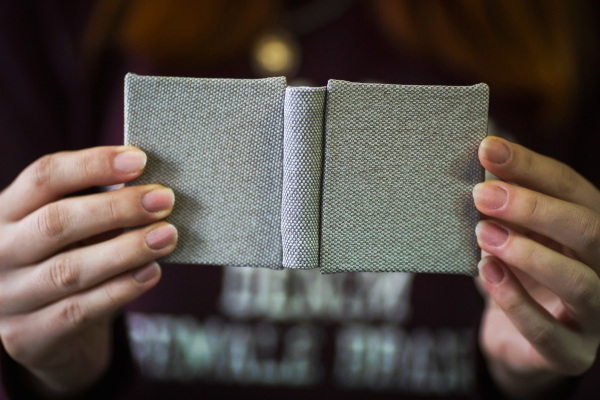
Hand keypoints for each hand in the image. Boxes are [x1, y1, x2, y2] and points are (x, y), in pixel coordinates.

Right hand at [0, 146, 176, 395]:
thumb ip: (96, 204)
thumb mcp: (69, 227)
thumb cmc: (65, 260)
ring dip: (126, 250)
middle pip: (57, 222)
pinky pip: (80, 310)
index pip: (44, 177)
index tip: (140, 160)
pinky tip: (151, 272)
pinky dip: (121, 290)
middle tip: (164, 200)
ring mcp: (8, 297)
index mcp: (6, 212)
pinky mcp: (27, 336)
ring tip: (167, 236)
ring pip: (70, 270)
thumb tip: (151, 184)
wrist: (42, 331)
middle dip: (117, 208)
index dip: (93, 165)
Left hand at [473, 136, 599, 397]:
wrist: (516, 339)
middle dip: (533, 207)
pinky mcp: (572, 352)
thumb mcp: (511, 232)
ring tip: (482, 233)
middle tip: (481, 195)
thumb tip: (480, 159)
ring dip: (527, 253)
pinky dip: (514, 300)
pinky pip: (547, 331)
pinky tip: (486, 273)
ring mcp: (595, 315)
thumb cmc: (515, 274)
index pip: (572, 188)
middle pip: (588, 229)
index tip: (486, 149)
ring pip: (579, 282)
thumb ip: (504, 203)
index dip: (530, 166)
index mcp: (591, 227)